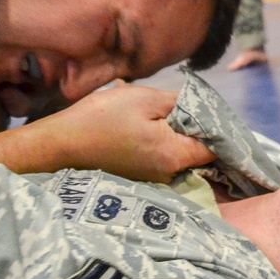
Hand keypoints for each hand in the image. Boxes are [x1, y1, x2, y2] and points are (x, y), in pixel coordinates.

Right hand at [0, 82, 215, 182]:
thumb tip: (203, 109)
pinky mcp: (139, 177)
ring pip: (179, 154)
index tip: (217, 110)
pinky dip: (162, 142)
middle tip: (194, 106)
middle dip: (199, 130)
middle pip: (198, 152)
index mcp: (174, 154)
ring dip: (178, 134)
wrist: (59, 145)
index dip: (220, 128)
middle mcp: (168, 174)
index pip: (215, 146)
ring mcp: (153, 178)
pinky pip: (162, 158)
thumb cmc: (101, 118)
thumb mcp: (144, 99)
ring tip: (169, 112)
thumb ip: (180, 104)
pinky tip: (150, 124)